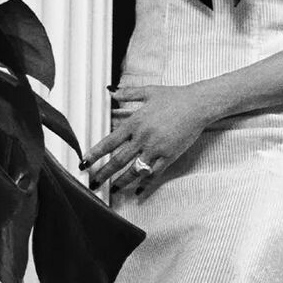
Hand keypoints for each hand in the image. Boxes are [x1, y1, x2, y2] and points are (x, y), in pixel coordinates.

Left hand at [82, 84, 210, 193]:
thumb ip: (128, 93)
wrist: (198, 104)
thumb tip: (111, 91)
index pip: (109, 142)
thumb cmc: (174, 96)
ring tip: (113, 189)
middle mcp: (142, 138)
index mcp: (135, 123)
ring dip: (121, 182)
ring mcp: (156, 149)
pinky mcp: (170, 156)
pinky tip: (138, 192)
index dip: (95, 154)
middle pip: (118, 160)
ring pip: (134, 170)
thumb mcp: (148, 91)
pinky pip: (154, 174)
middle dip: (104, 174)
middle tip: (93, 183)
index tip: (84, 163)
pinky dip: (145, 184)